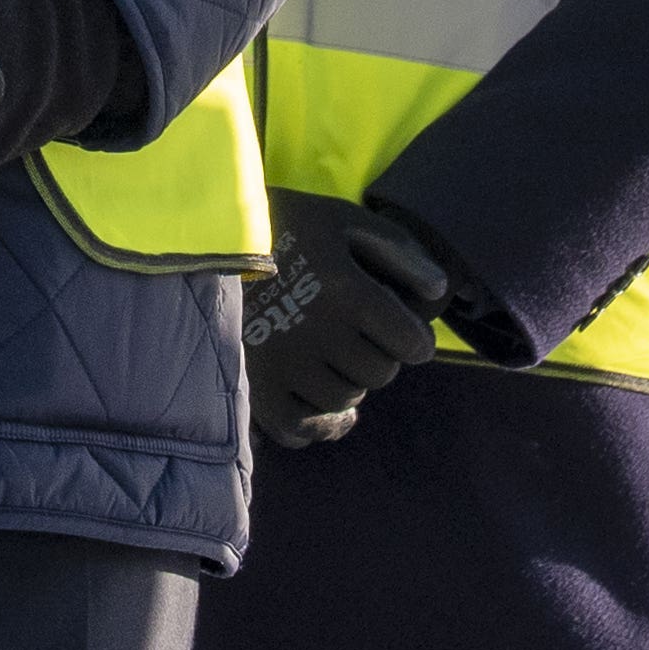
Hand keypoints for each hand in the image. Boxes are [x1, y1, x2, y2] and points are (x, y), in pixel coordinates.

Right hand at [246, 192, 447, 445]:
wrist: (207, 237)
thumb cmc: (287, 224)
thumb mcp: (343, 220)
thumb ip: (398, 251)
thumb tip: (441, 291)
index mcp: (347, 291)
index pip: (411, 344)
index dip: (413, 339)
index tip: (403, 333)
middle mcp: (318, 332)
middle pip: (380, 374)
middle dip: (377, 356)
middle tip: (356, 336)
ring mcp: (284, 363)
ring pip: (345, 400)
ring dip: (347, 383)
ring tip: (329, 354)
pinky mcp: (255, 384)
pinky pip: (300, 429)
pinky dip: (318, 426)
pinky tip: (326, 410)